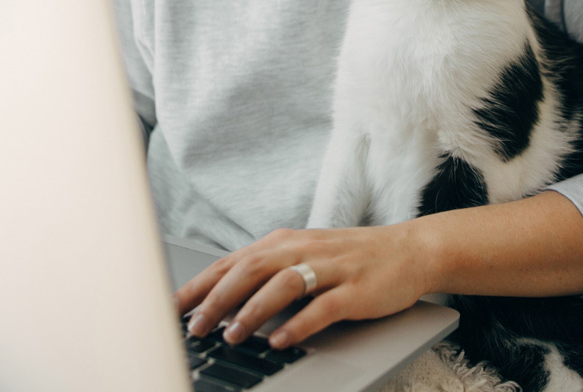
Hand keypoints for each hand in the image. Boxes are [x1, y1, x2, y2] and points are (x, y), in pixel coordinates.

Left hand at [175, 223, 433, 348]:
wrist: (409, 250)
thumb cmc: (351, 258)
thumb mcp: (304, 256)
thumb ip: (268, 273)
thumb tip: (221, 300)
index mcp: (286, 242)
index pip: (233, 262)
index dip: (201, 284)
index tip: (172, 307)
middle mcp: (304, 250)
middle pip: (251, 270)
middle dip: (217, 299)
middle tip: (194, 326)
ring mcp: (331, 269)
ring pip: (283, 286)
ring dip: (253, 311)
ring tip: (231, 335)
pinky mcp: (356, 289)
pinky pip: (323, 307)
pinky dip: (299, 325)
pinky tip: (281, 341)